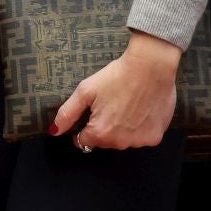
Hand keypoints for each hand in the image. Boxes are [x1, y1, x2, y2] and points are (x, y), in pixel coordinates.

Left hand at [51, 30, 179, 150]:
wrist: (151, 67)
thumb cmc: (116, 76)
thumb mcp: (85, 91)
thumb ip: (67, 113)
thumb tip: (54, 131)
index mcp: (100, 133)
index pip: (83, 141)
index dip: (83, 128)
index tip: (90, 113)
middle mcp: (120, 143)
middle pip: (104, 141)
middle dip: (103, 127)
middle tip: (109, 105)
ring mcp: (140, 142)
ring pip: (123, 140)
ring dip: (121, 129)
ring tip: (125, 105)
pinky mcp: (156, 137)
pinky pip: (142, 137)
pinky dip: (139, 128)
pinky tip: (140, 109)